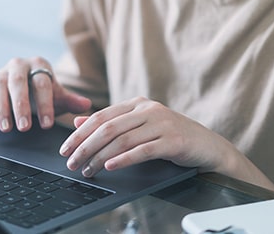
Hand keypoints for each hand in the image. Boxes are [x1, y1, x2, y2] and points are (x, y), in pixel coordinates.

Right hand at [0, 57, 91, 131]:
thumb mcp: (57, 96)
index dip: (45, 104)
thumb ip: (70, 101)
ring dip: (2, 108)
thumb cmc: (41, 93)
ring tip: (7, 128)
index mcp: (39, 65)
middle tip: (25, 127)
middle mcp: (18, 65)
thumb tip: (86, 106)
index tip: (48, 124)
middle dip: (21, 106)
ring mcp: (0, 72)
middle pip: (19, 82)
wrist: (23, 87)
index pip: (43, 83)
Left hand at [59, 96, 232, 177]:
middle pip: (108, 128)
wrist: (207, 146)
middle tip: (71, 162)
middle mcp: (149, 109)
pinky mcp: (173, 141)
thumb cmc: (172, 136)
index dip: (80, 133)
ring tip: (88, 170)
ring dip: (100, 157)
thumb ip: (112, 122)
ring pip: (123, 140)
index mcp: (138, 103)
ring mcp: (162, 123)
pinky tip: (111, 167)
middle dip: (85, 146)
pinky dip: (124, 159)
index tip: (65, 148)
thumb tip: (78, 122)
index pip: (101, 116)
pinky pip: (143, 150)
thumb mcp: (140, 126)